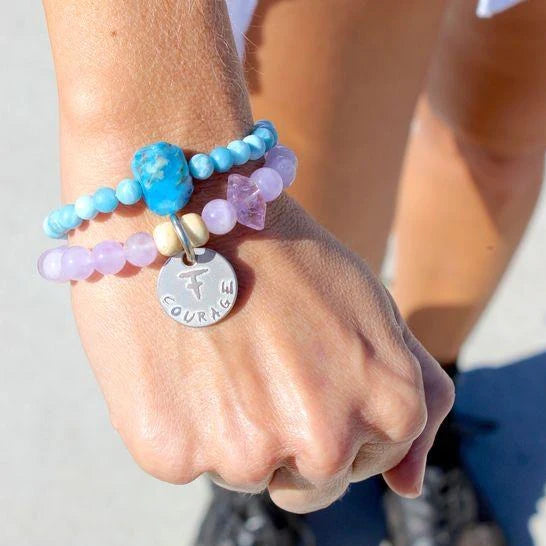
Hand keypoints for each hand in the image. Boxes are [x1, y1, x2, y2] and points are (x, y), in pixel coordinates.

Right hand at [71, 193, 453, 513]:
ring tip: (217, 354)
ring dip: (231, 429)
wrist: (188, 204)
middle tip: (257, 363)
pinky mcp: (171, 451)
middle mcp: (325, 443)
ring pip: (243, 473)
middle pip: (308, 481)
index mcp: (389, 407)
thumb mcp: (377, 313)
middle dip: (287, 435)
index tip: (302, 376)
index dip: (330, 418)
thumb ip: (421, 397)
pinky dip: (179, 420)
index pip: (366, 460)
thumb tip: (409, 490)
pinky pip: (184, 459)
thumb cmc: (287, 256)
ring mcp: (246, 454)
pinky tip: (177, 360)